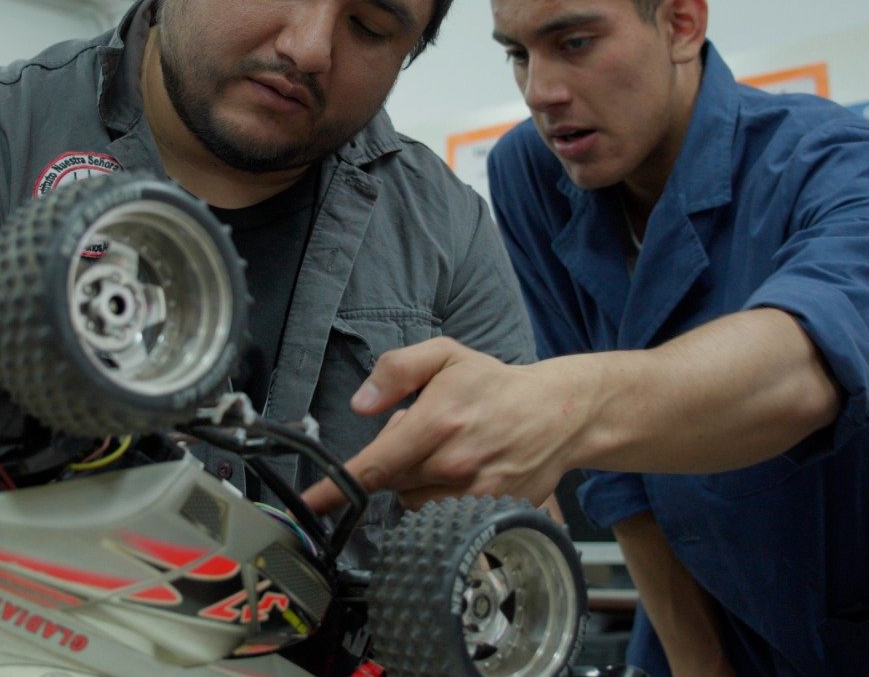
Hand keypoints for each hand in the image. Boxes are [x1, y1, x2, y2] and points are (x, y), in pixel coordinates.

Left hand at [301, 337, 589, 514]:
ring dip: (416, 479)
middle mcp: (454, 463)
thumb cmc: (496, 384)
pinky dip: (440, 495)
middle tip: (422, 433)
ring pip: (413, 500)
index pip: (374, 466)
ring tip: (447, 450)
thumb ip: (397, 369)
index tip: (310, 504)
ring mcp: (473, 494)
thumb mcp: (445, 355)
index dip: (336, 489)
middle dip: (392, 459)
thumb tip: (361, 403)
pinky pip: (442, 513)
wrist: (559, 413)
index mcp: (437, 422)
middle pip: (390, 481)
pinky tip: (462, 470)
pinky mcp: (489, 512)